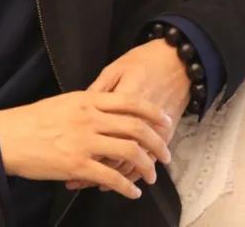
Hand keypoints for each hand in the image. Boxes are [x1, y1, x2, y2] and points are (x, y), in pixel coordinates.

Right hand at [0, 90, 172, 199]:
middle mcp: (90, 118)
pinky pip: (111, 177)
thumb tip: (107, 112)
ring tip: (152, 176)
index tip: (166, 122)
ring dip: (146, 166)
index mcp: (88, 99)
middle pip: (136, 127)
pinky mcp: (77, 165)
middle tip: (166, 154)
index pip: (131, 101)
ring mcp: (84, 141)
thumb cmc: (32, 120)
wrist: (8, 137)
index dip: (153, 112)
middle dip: (157, 143)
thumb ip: (88, 106)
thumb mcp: (64, 103)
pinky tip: (132, 193)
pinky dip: (126, 187)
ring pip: (129, 152)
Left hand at [65, 38, 190, 190]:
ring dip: (115, 176)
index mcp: (122, 100)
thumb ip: (98, 90)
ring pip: (133, 160)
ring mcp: (154, 128)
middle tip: (77, 180)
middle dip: (96, 169)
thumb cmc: (144, 61)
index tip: (65, 159)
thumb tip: (81, 109)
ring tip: (95, 184)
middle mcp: (138, 118)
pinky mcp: (166, 133)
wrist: (179, 60)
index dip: (83, 149)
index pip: (101, 131)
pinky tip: (122, 180)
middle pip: (115, 151)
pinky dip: (135, 172)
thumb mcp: (116, 69)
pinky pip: (149, 158)